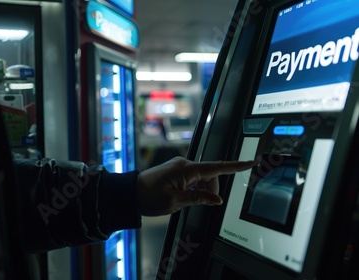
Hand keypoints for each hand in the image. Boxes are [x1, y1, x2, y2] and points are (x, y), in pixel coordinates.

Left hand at [137, 157, 254, 215]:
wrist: (129, 194)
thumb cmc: (149, 197)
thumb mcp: (175, 202)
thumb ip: (198, 199)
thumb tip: (217, 200)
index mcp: (186, 169)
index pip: (216, 168)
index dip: (235, 166)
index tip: (250, 162)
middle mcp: (185, 165)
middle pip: (210, 176)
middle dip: (211, 190)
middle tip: (199, 204)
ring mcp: (180, 168)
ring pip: (202, 179)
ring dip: (201, 192)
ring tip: (184, 201)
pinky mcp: (176, 172)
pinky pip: (193, 180)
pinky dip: (194, 190)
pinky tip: (183, 198)